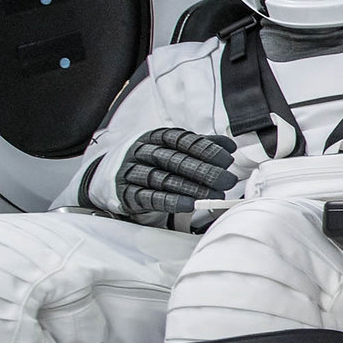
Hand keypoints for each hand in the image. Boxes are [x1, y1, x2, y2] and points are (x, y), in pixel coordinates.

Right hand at [115, 128, 236, 213]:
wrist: (114, 176)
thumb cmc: (153, 162)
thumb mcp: (174, 149)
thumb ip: (200, 146)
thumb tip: (229, 146)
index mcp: (156, 137)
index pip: (181, 140)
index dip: (205, 149)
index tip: (227, 159)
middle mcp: (143, 152)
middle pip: (174, 160)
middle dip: (203, 171)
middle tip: (227, 181)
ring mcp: (132, 172)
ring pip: (163, 179)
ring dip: (191, 189)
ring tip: (214, 196)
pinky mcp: (127, 194)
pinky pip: (149, 197)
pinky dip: (170, 201)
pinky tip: (189, 205)